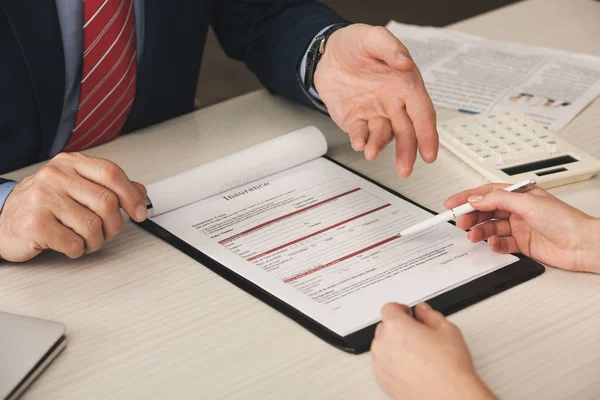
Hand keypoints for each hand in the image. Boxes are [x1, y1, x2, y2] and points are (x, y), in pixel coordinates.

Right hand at [0, 153, 147, 261]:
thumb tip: (140, 192)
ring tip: (85, 240)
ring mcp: (42, 198)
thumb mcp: (76, 187)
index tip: (140, 212)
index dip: (131, 195)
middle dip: (114, 225)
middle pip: (106, 202)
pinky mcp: (34, 223)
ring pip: (93, 226)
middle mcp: (55, 176)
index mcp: (70, 163)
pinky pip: (74, 243)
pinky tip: (68, 245)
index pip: (112, 173)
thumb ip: (108, 187)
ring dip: (95, 241)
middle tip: (107, 233)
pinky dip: (77, 250)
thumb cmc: (43, 206)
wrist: (1, 222)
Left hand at [314, 24, 437, 176]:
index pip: (422, 113)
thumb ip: (390, 48)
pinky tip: (359, 143)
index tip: (430, 154)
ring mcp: (375, 114)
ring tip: (372, 153)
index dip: (428, 134)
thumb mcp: (373, 37)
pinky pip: (361, 134)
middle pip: (407, 132)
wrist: (328, 53)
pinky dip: (360, 140)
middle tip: (406, 169)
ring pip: (383, 136)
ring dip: (379, 147)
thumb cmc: (356, 44)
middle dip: (408, 152)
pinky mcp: (356, 120)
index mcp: (405, 85)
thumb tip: (404, 63)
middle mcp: (394, 103)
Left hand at [371, 302, 494, 399]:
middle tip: (417, 335)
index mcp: (396, 327)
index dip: (401, 309)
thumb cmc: (449, 367)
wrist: (450, 397)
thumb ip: (430, 314)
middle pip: (384, 327)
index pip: (389, 308)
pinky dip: (393, 363)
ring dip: (394, 345)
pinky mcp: (383, 381)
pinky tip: (411, 367)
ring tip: (416, 353)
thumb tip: (422, 311)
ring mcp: (381, 364)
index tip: (408, 314)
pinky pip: (383, 365)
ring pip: (382, 346)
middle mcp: (384, 344)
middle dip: (398, 328)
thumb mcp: (447, 329)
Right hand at [445, 184, 599, 273]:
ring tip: (474, 236)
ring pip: (491, 228)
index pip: (487, 193)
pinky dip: (494, 244)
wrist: (582, 245)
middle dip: (471, 216)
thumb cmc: (565, 220)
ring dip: (480, 231)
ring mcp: (520, 227)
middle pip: (486, 211)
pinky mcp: (522, 244)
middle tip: (460, 222)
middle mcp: (518, 210)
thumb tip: (477, 198)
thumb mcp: (527, 203)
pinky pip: (501, 243)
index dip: (467, 197)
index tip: (452, 203)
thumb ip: (498, 200)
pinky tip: (493, 244)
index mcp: (519, 195)